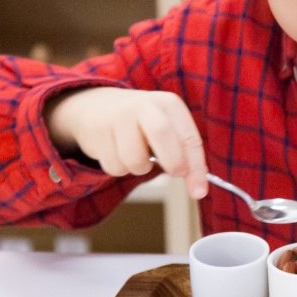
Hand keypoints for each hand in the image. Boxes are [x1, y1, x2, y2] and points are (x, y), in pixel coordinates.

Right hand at [45, 87, 208, 198]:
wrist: (97, 106)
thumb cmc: (142, 125)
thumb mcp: (166, 128)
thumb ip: (183, 154)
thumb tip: (198, 188)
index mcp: (169, 104)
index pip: (189, 137)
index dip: (197, 168)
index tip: (199, 192)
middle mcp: (144, 105)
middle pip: (162, 134)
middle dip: (172, 161)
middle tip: (174, 173)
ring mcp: (119, 117)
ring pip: (135, 159)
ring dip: (139, 169)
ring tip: (137, 156)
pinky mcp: (98, 131)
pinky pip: (114, 167)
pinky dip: (119, 168)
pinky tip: (117, 152)